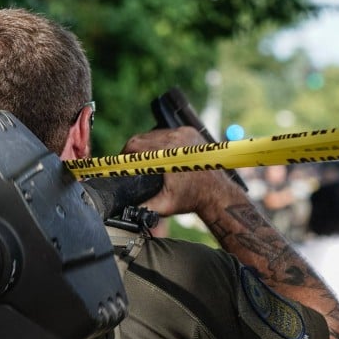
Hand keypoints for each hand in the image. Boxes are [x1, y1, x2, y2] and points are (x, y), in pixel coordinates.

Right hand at [122, 127, 239, 217]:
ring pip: (154, 134)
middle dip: (133, 150)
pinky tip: (158, 154)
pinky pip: (167, 133)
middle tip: (130, 164)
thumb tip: (125, 207)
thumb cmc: (192, 199)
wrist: (217, 193)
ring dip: (146, 145)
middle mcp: (176, 138)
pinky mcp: (190, 131)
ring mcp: (184, 132)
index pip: (135, 145)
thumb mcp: (164, 205)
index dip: (124, 154)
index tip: (121, 164)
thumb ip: (144, 205)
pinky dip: (160, 142)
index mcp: (167, 152)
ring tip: (144, 160)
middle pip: (142, 138)